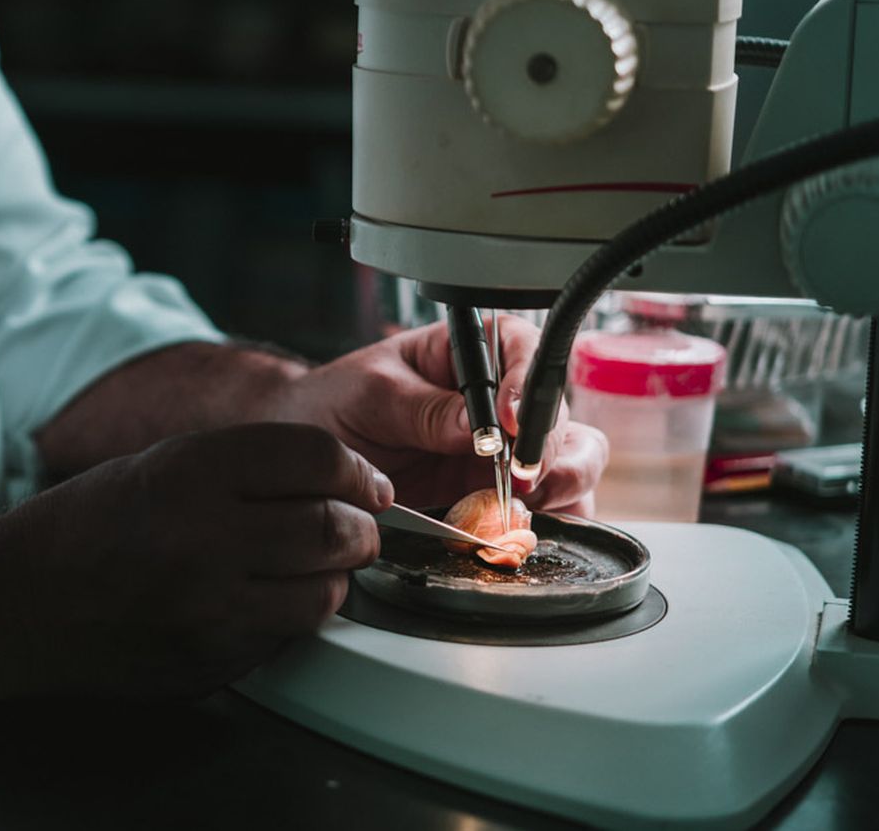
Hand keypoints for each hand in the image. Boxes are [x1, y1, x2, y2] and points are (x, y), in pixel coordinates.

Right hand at [0, 423, 387, 700]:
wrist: (13, 605)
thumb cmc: (82, 528)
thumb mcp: (157, 464)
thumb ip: (244, 468)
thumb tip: (335, 479)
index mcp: (189, 472)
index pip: (314, 458)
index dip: (355, 471)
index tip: (366, 483)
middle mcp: (202, 536)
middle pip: (332, 527)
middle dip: (361, 528)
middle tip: (358, 528)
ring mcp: (206, 607)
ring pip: (323, 593)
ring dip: (334, 579)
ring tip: (315, 567)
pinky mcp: (207, 660)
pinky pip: (283, 638)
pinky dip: (290, 618)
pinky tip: (264, 601)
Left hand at [267, 317, 607, 515]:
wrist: (308, 462)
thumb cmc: (332, 407)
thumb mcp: (369, 395)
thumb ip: (423, 409)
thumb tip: (478, 427)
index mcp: (466, 353)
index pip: (521, 349)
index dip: (526, 383)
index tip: (510, 420)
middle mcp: (496, 400)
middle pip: (557, 410)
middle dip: (550, 446)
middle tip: (521, 476)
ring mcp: (503, 451)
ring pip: (570, 460)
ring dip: (564, 484)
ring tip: (524, 504)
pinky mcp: (497, 497)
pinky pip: (547, 509)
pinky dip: (547, 522)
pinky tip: (517, 530)